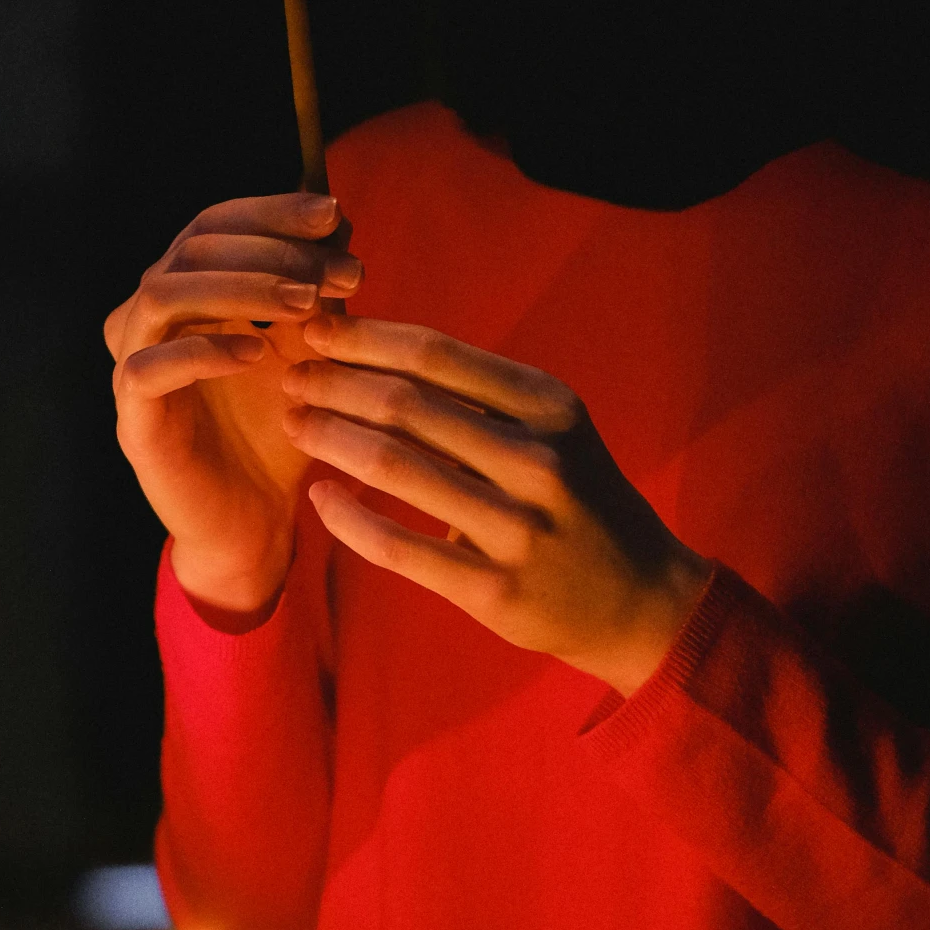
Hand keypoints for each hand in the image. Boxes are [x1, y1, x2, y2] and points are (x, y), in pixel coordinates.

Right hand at [106, 192, 362, 615]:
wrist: (255, 525)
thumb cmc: (277, 437)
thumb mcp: (306, 356)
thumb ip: (313, 296)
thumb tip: (341, 230)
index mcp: (186, 296)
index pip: (214, 224)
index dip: (272, 211)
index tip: (337, 217)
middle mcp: (149, 322)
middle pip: (190, 247)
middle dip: (270, 250)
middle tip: (335, 271)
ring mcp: (133, 368)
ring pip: (162, 294)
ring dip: (239, 288)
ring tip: (305, 303)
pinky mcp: (132, 421)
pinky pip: (149, 368)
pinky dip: (204, 352)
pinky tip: (258, 354)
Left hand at [282, 315, 709, 695]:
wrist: (639, 598)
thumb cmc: (577, 500)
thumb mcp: (552, 432)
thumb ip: (479, 399)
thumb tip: (373, 353)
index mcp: (550, 406)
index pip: (435, 355)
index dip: (363, 338)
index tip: (314, 331)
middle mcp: (537, 459)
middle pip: (405, 405)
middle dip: (334, 384)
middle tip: (289, 377)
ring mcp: (516, 527)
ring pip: (394, 468)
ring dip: (329, 438)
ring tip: (294, 424)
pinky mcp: (493, 589)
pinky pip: (396, 546)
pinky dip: (345, 518)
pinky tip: (319, 498)